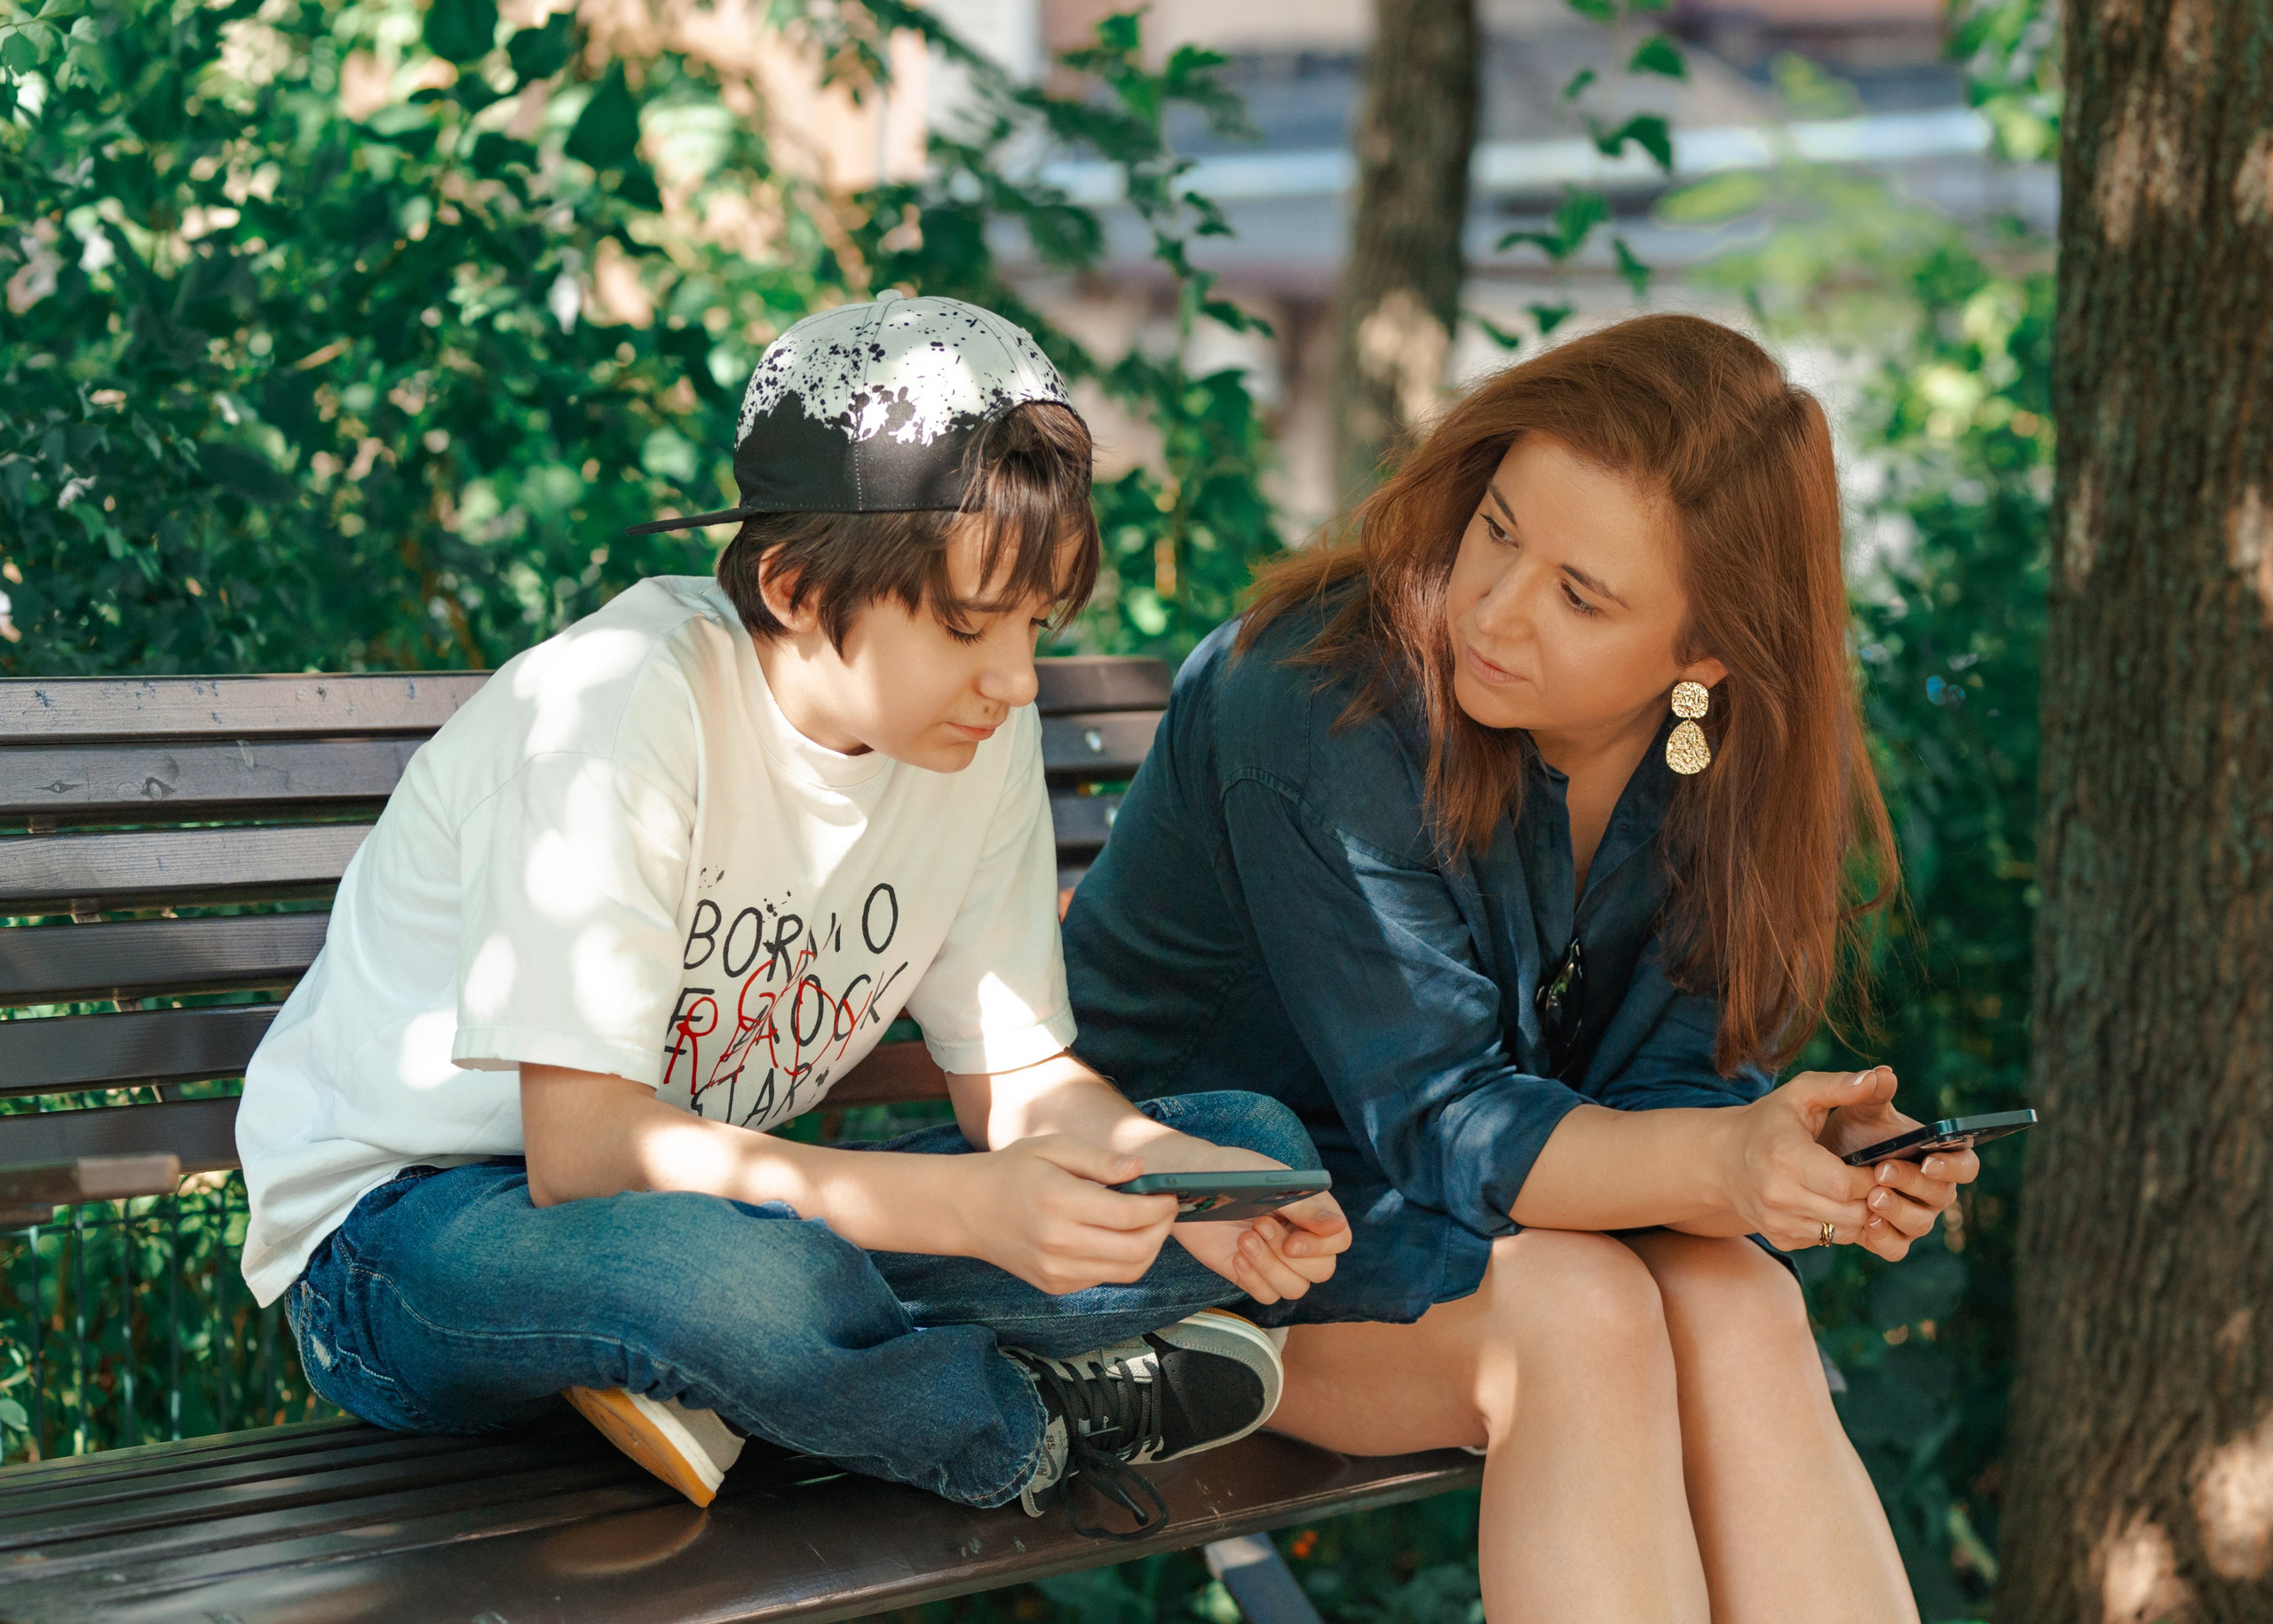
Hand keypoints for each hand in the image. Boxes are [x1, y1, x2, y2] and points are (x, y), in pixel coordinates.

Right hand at [956, 1135, 1178, 1294]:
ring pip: (1128, 1271)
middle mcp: (1058, 1243)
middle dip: (1163, 1229)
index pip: (1128, 1214)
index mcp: (1059, 1202)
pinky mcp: (1056, 1285)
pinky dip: (1123, 1259)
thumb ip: (1100, 1159)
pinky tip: (1117, 1235)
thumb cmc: (1013, 1170)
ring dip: (1149, 1247)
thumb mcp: (1054, 1147)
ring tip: (1148, 1222)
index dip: (1160, 1205)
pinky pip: (1106, 1277)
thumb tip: (1141, 1169)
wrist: (968, 1209)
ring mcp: (1057, 1270)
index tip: (1171, 1192)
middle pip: (1136, 1249)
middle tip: (1167, 1208)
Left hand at [1147, 1144, 1350, 1303]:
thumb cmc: (1229, 1173)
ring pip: (1295, 1288)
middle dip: (1287, 1255)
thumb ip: (1305, 1206)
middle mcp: (1298, 1236)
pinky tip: (1236, 1256)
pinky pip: (1268, 1296)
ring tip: (1244, 1239)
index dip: (1320, 1247)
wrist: (1186, 1185)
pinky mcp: (1251, 1273)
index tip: (1291, 1242)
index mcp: (1311, 1210)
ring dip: (1269, 1268)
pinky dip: (1253, 1280)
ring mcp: (1275, 1258)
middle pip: (1321, 1270)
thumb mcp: (1269, 1182)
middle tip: (1258, 1226)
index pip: (1339, 1241)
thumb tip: (1338, 1228)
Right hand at [1709, 1069, 1883, 1252]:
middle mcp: (1778, 1195)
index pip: (1846, 1184)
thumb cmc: (1768, 1121)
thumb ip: (1839, 1086)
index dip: (1872, 1177)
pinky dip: (1837, 1224)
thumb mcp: (1799, 1094)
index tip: (1877, 1164)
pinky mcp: (1780, 1238)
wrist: (1721, 1159)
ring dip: (1858, 1213)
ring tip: (1854, 1189)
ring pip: (1843, 1232)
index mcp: (1785, 1157)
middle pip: (1851, 1213)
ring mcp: (1777, 1221)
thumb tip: (1880, 1077)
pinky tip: (1831, 1202)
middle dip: (1871, 1197)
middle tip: (1872, 1179)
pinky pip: (1827, 1240)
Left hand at [1816, 1066, 1980, 1261]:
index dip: (1953, 1166)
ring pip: (1920, 1224)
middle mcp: (1933, 1189)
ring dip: (1898, 1211)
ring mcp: (1914, 1216)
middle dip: (1913, 1184)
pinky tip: (1866, 1223)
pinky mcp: (1891, 1237)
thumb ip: (1871, 1092)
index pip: (1966, 1164)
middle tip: (1882, 1172)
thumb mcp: (1857, 1109)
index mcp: (1939, 1156)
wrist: (1813, 1163)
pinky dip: (1885, 1238)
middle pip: (1942, 1195)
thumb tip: (1883, 1074)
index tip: (1928, 1160)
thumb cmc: (1847, 1131)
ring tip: (1871, 1196)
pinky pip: (1896, 1247)